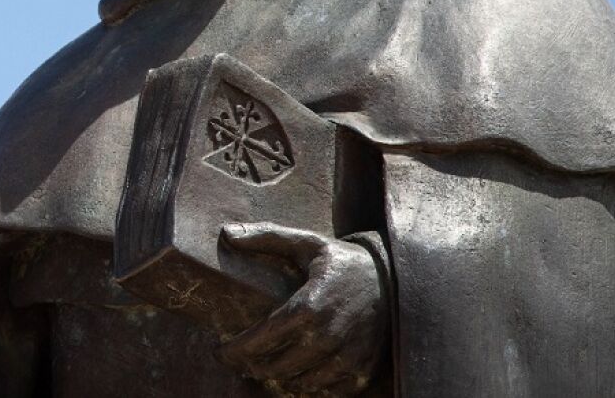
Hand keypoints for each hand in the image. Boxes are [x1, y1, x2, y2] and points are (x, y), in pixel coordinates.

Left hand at [217, 223, 387, 396]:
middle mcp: (327, 337)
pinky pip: (326, 390)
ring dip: (279, 377)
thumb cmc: (343, 261)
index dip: (234, 352)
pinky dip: (309, 384)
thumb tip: (226, 232)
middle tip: (240, 360)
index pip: (259, 342)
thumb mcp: (306, 242)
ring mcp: (346, 358)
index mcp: (308, 307)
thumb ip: (265, 237)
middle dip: (251, 366)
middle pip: (274, 367)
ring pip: (298, 382)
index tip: (219, 353)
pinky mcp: (362, 371)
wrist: (394, 279)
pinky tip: (298, 371)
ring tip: (266, 365)